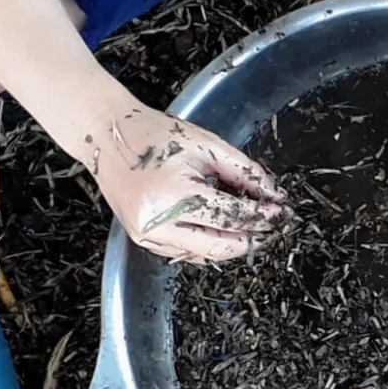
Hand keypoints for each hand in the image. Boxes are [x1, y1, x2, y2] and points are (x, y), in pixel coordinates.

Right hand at [82, 104, 285, 262]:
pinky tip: (220, 228)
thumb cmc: (154, 134)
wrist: (106, 136)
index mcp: (174, 195)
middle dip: (251, 239)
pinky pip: (185, 250)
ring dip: (231, 243)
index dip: (262, 216)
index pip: (232, 216)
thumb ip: (243, 172)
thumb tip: (272, 196)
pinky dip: (207, 243)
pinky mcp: (142, 239)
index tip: (281, 213)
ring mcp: (147, 235)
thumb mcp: (207, 145)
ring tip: (250, 227)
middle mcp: (157, 222)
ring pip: (203, 254)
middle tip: (271, 229)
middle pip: (220, 247)